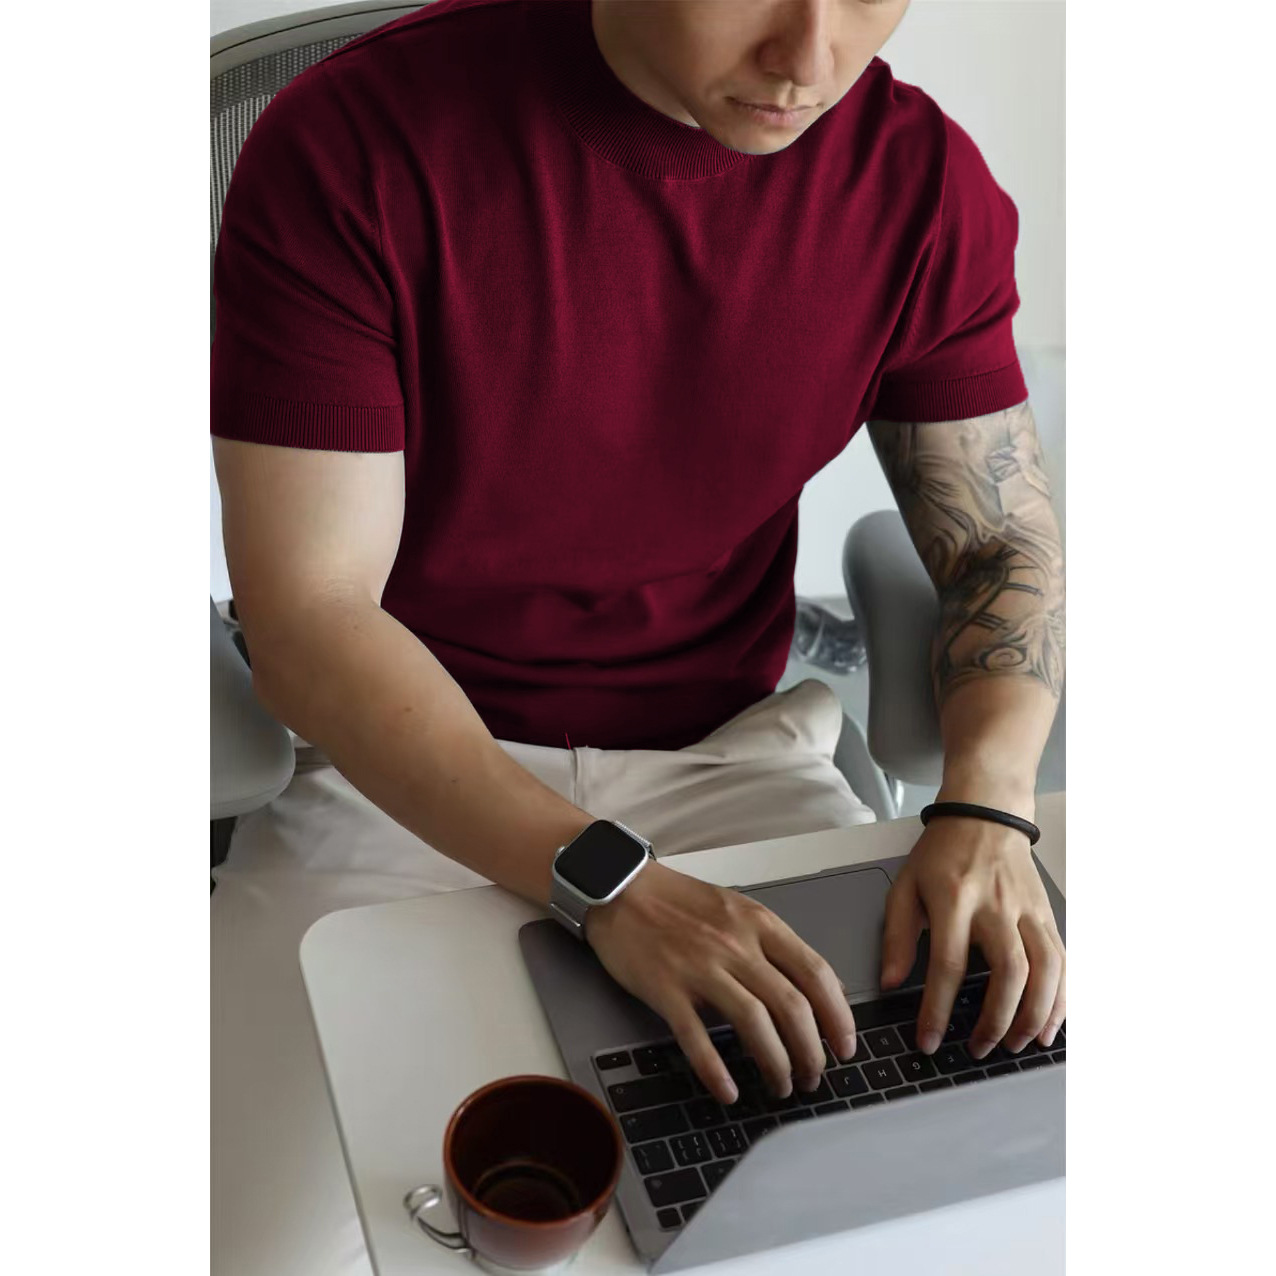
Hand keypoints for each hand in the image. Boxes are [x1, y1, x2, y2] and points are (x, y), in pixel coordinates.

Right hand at [584, 860, 857, 1104]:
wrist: (621, 887)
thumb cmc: (679, 902)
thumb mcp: (737, 910)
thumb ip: (774, 945)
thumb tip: (817, 988)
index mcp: (758, 924)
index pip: (815, 972)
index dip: (838, 1016)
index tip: (845, 1046)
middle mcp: (735, 944)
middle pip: (790, 1005)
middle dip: (811, 1051)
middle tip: (814, 1076)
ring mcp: (700, 966)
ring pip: (753, 1023)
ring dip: (775, 1063)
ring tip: (781, 1085)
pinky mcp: (665, 988)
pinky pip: (696, 1037)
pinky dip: (715, 1070)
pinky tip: (728, 1090)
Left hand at [879, 816, 1065, 1058]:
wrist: (985, 814)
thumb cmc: (942, 853)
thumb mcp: (905, 886)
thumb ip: (897, 936)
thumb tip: (891, 983)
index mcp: (954, 900)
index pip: (948, 964)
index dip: (937, 1009)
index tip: (929, 1041)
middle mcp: (997, 906)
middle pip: (1008, 972)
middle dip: (996, 1020)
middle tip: (979, 1049)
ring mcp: (1028, 911)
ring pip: (1045, 970)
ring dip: (1035, 1016)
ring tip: (1016, 1045)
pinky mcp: (1048, 915)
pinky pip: (1063, 962)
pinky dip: (1062, 999)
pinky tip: (1051, 1026)